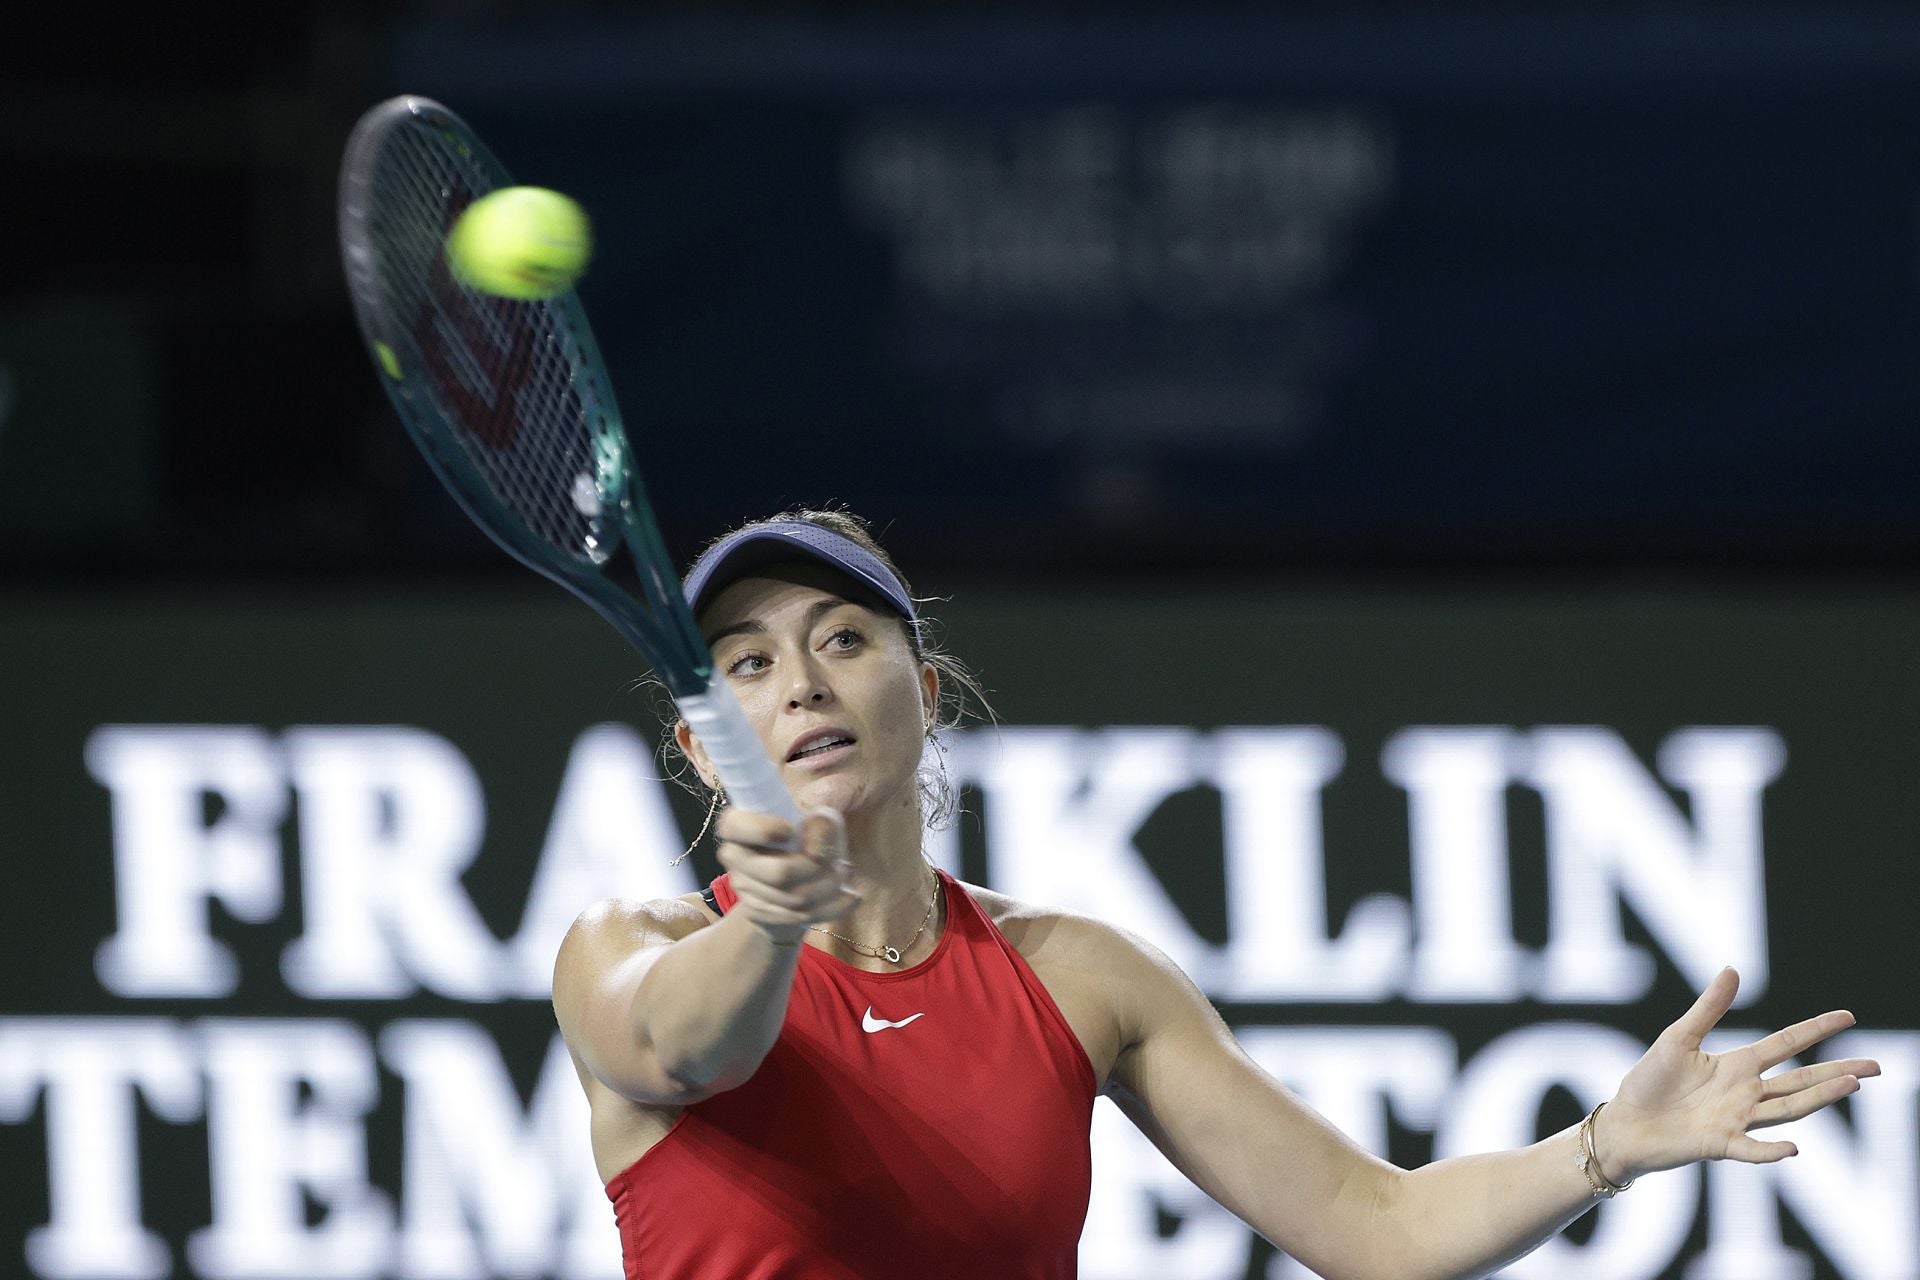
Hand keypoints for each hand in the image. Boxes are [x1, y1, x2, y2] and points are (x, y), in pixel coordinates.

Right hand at [713, 807, 857, 946]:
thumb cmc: (811, 839)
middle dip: (820, 870)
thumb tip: (815, 846)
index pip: (734, 825)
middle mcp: (733, 855)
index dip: (764, 830)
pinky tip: (846, 897)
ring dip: (830, 887)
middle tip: (838, 861)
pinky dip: (830, 907)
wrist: (806, 876)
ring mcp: (742, 887)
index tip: (791, 830)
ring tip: (842, 874)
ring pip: (794, 898)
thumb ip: (822, 824)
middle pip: (780, 873)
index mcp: (738, 824)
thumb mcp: (823, 821)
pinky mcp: (757, 913)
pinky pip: (798, 916)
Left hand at [1596, 966, 1880, 1181]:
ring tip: (1851, 1084)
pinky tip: (1792, 1148)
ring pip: (1786, 1109)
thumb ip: (1708, 1009)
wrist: (1625, 1122)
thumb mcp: (1678, 1038)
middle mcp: (1745, 1093)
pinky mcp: (1719, 1144)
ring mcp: (1736, 1120)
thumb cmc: (1649, 1081)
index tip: (1848, 1017)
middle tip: (1875, 1066)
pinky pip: (1750, 1148)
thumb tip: (1733, 968)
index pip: (1785, 1043)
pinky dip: (1769, 1150)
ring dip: (1818, 1098)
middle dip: (1837, 1072)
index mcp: (1737, 1065)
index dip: (1816, 1030)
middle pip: (1800, 1080)